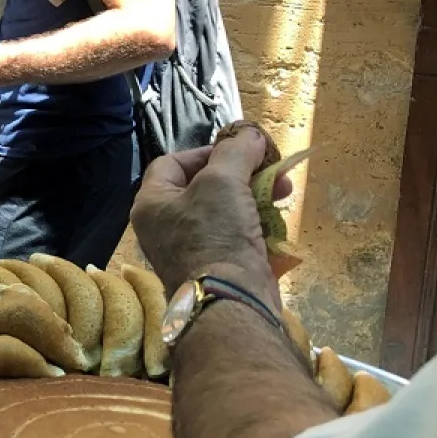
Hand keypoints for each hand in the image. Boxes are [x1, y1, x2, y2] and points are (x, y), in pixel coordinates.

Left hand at [130, 124, 293, 302]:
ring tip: (284, 191)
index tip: (240, 150)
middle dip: (243, 173)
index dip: (206, 151)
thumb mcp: (223, 182)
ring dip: (256, 196)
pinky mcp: (218, 267)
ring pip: (225, 210)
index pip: (172, 163)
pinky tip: (279, 221)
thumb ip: (235, 152)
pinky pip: (236, 236)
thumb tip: (250, 134)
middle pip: (204, 186)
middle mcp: (165, 226)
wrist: (232, 304)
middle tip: (273, 169)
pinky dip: (258, 224)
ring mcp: (191, 249)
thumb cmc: (215, 236)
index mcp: (152, 204)